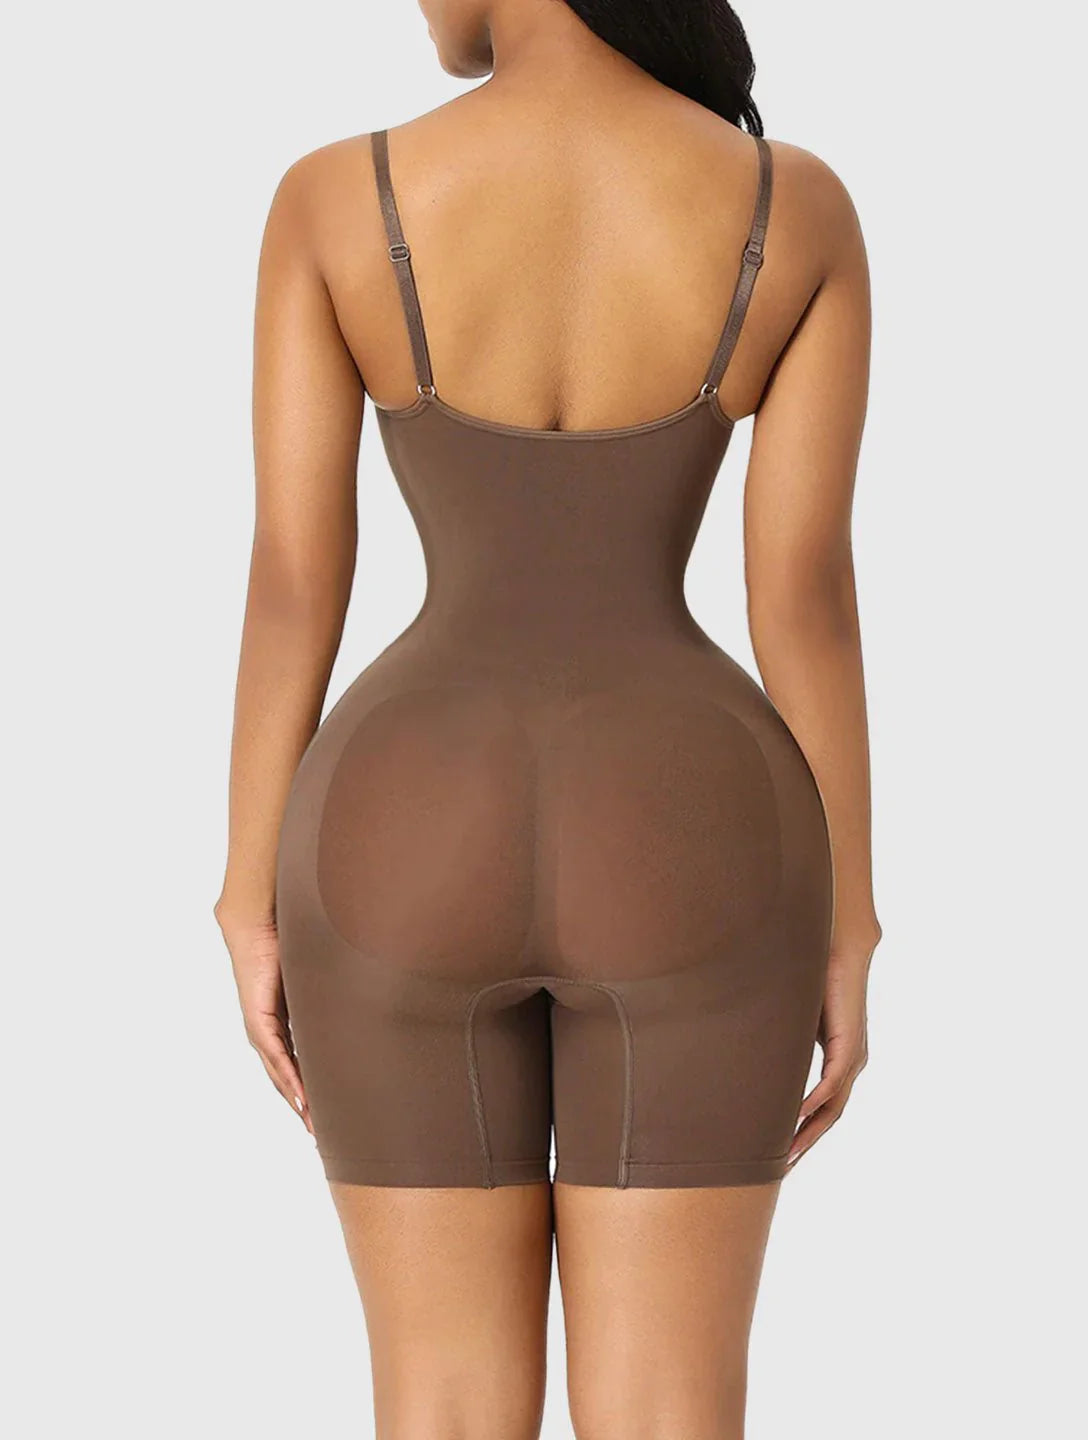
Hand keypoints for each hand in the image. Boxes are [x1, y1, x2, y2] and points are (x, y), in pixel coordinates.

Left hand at [215, 908, 312, 1133]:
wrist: (260, 924)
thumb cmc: (289, 944)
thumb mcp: (318, 979)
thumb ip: (334, 993)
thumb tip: (368, 994)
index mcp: (285, 1024)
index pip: (300, 1066)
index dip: (313, 1092)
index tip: (330, 1115)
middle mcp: (270, 1033)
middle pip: (289, 1080)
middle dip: (306, 1108)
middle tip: (323, 1135)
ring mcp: (262, 1030)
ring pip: (282, 1075)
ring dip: (299, 1102)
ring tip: (315, 1126)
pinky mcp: (258, 1021)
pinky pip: (277, 1057)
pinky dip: (289, 1080)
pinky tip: (301, 1099)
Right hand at [788, 930, 878, 1167]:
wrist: (840, 945)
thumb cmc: (814, 974)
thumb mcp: (791, 1017)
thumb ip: (777, 1038)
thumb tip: (743, 1048)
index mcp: (837, 1059)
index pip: (820, 1106)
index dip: (800, 1131)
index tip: (778, 1153)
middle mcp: (849, 1064)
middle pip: (828, 1117)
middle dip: (804, 1144)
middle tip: (779, 1170)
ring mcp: (852, 1058)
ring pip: (832, 1108)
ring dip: (809, 1133)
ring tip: (786, 1155)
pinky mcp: (850, 1045)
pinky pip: (832, 1085)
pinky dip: (814, 1105)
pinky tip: (795, 1118)